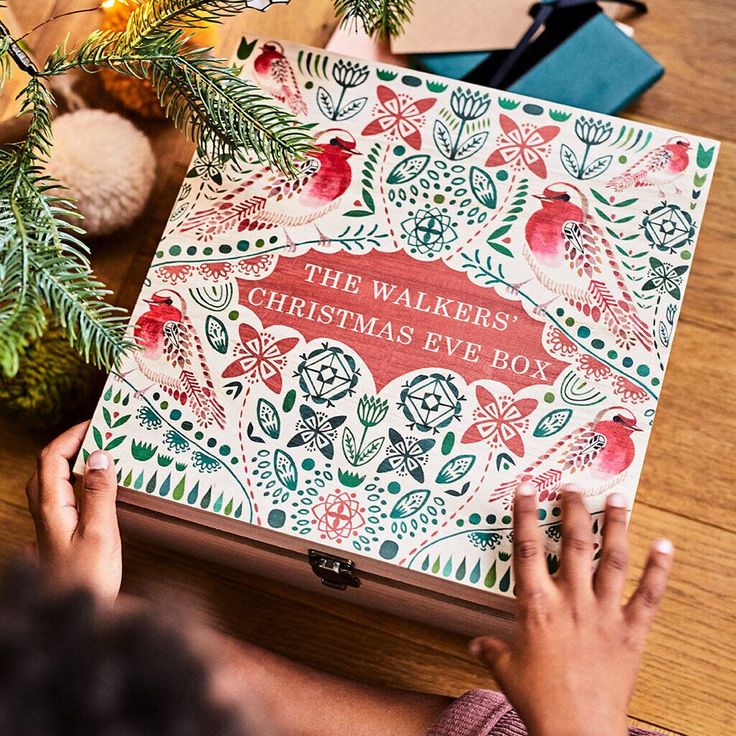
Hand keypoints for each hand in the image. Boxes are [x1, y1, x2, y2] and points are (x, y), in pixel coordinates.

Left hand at [25, 422, 121, 603]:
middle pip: (47, 469)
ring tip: (99, 458)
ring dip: (70, 465)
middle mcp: (45, 516)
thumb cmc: (86, 582)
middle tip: (99, 435)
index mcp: (52, 509)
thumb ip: (99, 493)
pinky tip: (92, 494)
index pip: (53, 458)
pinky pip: (60, 503)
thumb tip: (100, 455)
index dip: (72, 435)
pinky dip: (74, 486)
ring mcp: (49, 530)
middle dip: (69, 445)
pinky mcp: (58, 541)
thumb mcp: (100, 534)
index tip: (98, 422)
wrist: (71, 625)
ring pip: (51, 487)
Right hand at [470, 485, 673, 735]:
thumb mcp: (506, 670)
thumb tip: (474, 644)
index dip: (525, 514)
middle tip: (574, 486)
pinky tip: (665, 545)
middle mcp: (571, 600)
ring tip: (618, 498)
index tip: (526, 489)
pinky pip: (648, 595)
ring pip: (613, 558)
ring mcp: (604, 612)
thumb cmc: (540, 699)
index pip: (528, 547)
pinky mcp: (631, 630)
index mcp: (536, 604)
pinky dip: (659, 569)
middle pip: (574, 542)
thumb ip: (491, 649)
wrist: (578, 730)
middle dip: (574, 509)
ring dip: (617, 525)